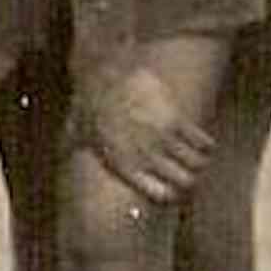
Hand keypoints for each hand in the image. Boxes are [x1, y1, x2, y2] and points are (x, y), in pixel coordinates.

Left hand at [74, 61, 217, 203]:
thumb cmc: (90, 103)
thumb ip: (77, 146)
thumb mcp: (79, 131)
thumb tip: (63, 150)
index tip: (176, 190)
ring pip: (197, 163)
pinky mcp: (176, 119)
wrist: (106, 75)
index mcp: (126, 164)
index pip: (160, 193)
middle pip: (185, 181)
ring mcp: (164, 139)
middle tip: (193, 174)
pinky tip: (206, 143)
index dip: (172, 194)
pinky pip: (202, 141)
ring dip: (201, 162)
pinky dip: (207, 144)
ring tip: (202, 159)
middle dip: (192, 179)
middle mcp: (147, 156)